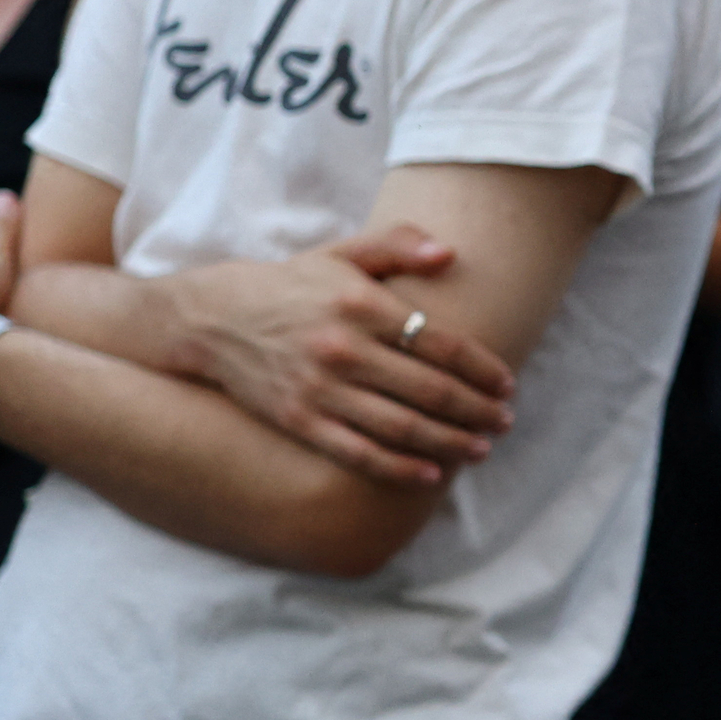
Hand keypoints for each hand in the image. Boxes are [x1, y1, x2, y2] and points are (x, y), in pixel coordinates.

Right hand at [158, 223, 517, 486]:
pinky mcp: (299, 420)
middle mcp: (344, 349)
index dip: (483, 369)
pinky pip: (359, 452)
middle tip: (504, 422)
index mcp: (361, 305)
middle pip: (430, 389)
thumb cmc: (291, 285)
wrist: (212, 318)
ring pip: (402, 426)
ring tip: (481, 449)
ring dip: (450, 442)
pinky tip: (431, 474)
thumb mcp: (340, 253)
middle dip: (477, 410)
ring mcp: (320, 388)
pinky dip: (399, 468)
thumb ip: (396, 245)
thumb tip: (449, 252)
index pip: (442, 343)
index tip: (508, 385)